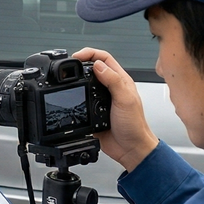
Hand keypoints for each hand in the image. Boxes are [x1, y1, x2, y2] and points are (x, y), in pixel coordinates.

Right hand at [73, 48, 158, 170]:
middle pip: (93, 67)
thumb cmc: (135, 126)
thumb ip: (113, 81)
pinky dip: (74, 94)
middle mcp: (111, 87)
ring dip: (76, 78)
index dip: (90, 53)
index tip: (77, 56)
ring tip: (68, 77)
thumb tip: (98, 65)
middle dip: (80, 62)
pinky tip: (71, 94)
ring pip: (85, 82)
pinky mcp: (92, 110)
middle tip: (69, 65)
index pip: (104, 58)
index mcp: (121, 80)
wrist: (130, 149)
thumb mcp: (126, 100)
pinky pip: (81, 98)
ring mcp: (100, 99)